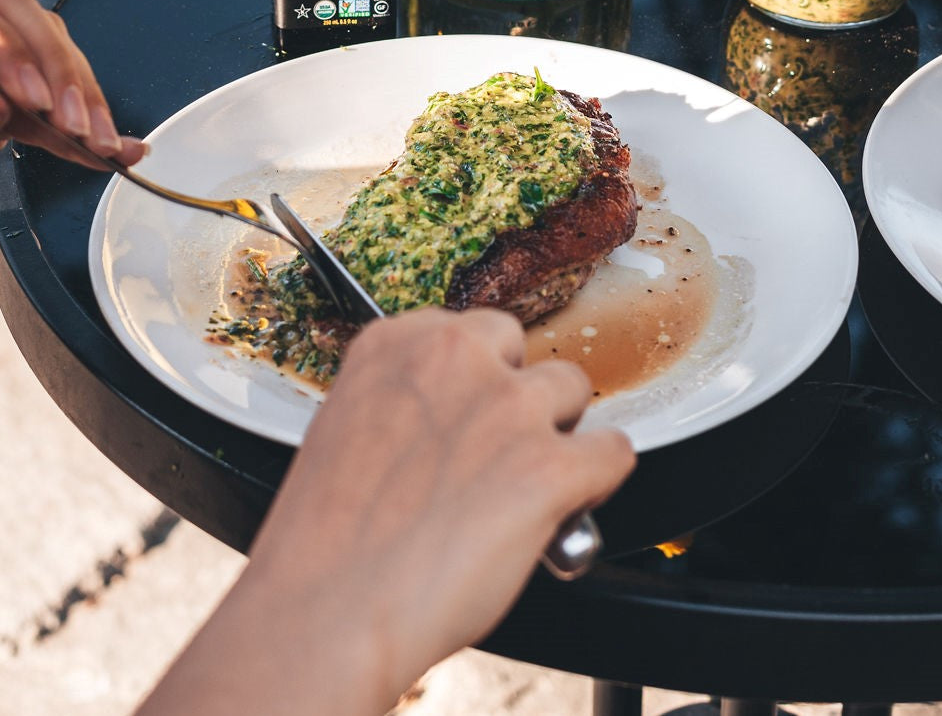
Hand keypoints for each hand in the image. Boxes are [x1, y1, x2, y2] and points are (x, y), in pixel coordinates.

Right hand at [135, 308, 634, 715]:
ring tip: (529, 484)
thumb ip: (405, 401)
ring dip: (560, 433)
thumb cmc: (328, 542)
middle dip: (520, 394)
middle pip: (524, 350)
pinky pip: (614, 451)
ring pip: (574, 389)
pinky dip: (598, 482)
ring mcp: (507, 405)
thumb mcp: (349, 428)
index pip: (470, 330)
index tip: (470, 410)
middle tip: (499, 451)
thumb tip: (449, 417)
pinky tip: (569, 508)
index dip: (477, 377)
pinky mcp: (550, 464)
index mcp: (395, 342)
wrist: (328, 612)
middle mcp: (455, 356)